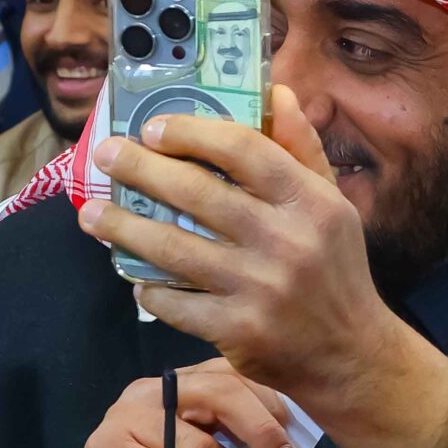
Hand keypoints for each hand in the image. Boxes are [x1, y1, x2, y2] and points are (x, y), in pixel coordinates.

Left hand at [79, 86, 447, 447]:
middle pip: (197, 193)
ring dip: (122, 227)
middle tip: (107, 156)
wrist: (353, 355)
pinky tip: (137, 275)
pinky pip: (173, 301)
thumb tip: (278, 92)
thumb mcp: (334, 209)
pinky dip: (148, 287)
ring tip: (94, 215)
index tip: (154, 128)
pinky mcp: (239, 329)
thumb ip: (302, 151)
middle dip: (139, 169)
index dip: (191, 133)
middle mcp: (289, 242)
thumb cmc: (336, 272)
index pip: (245, 150)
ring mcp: (261, 288)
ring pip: (172, 247)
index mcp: (313, 204)